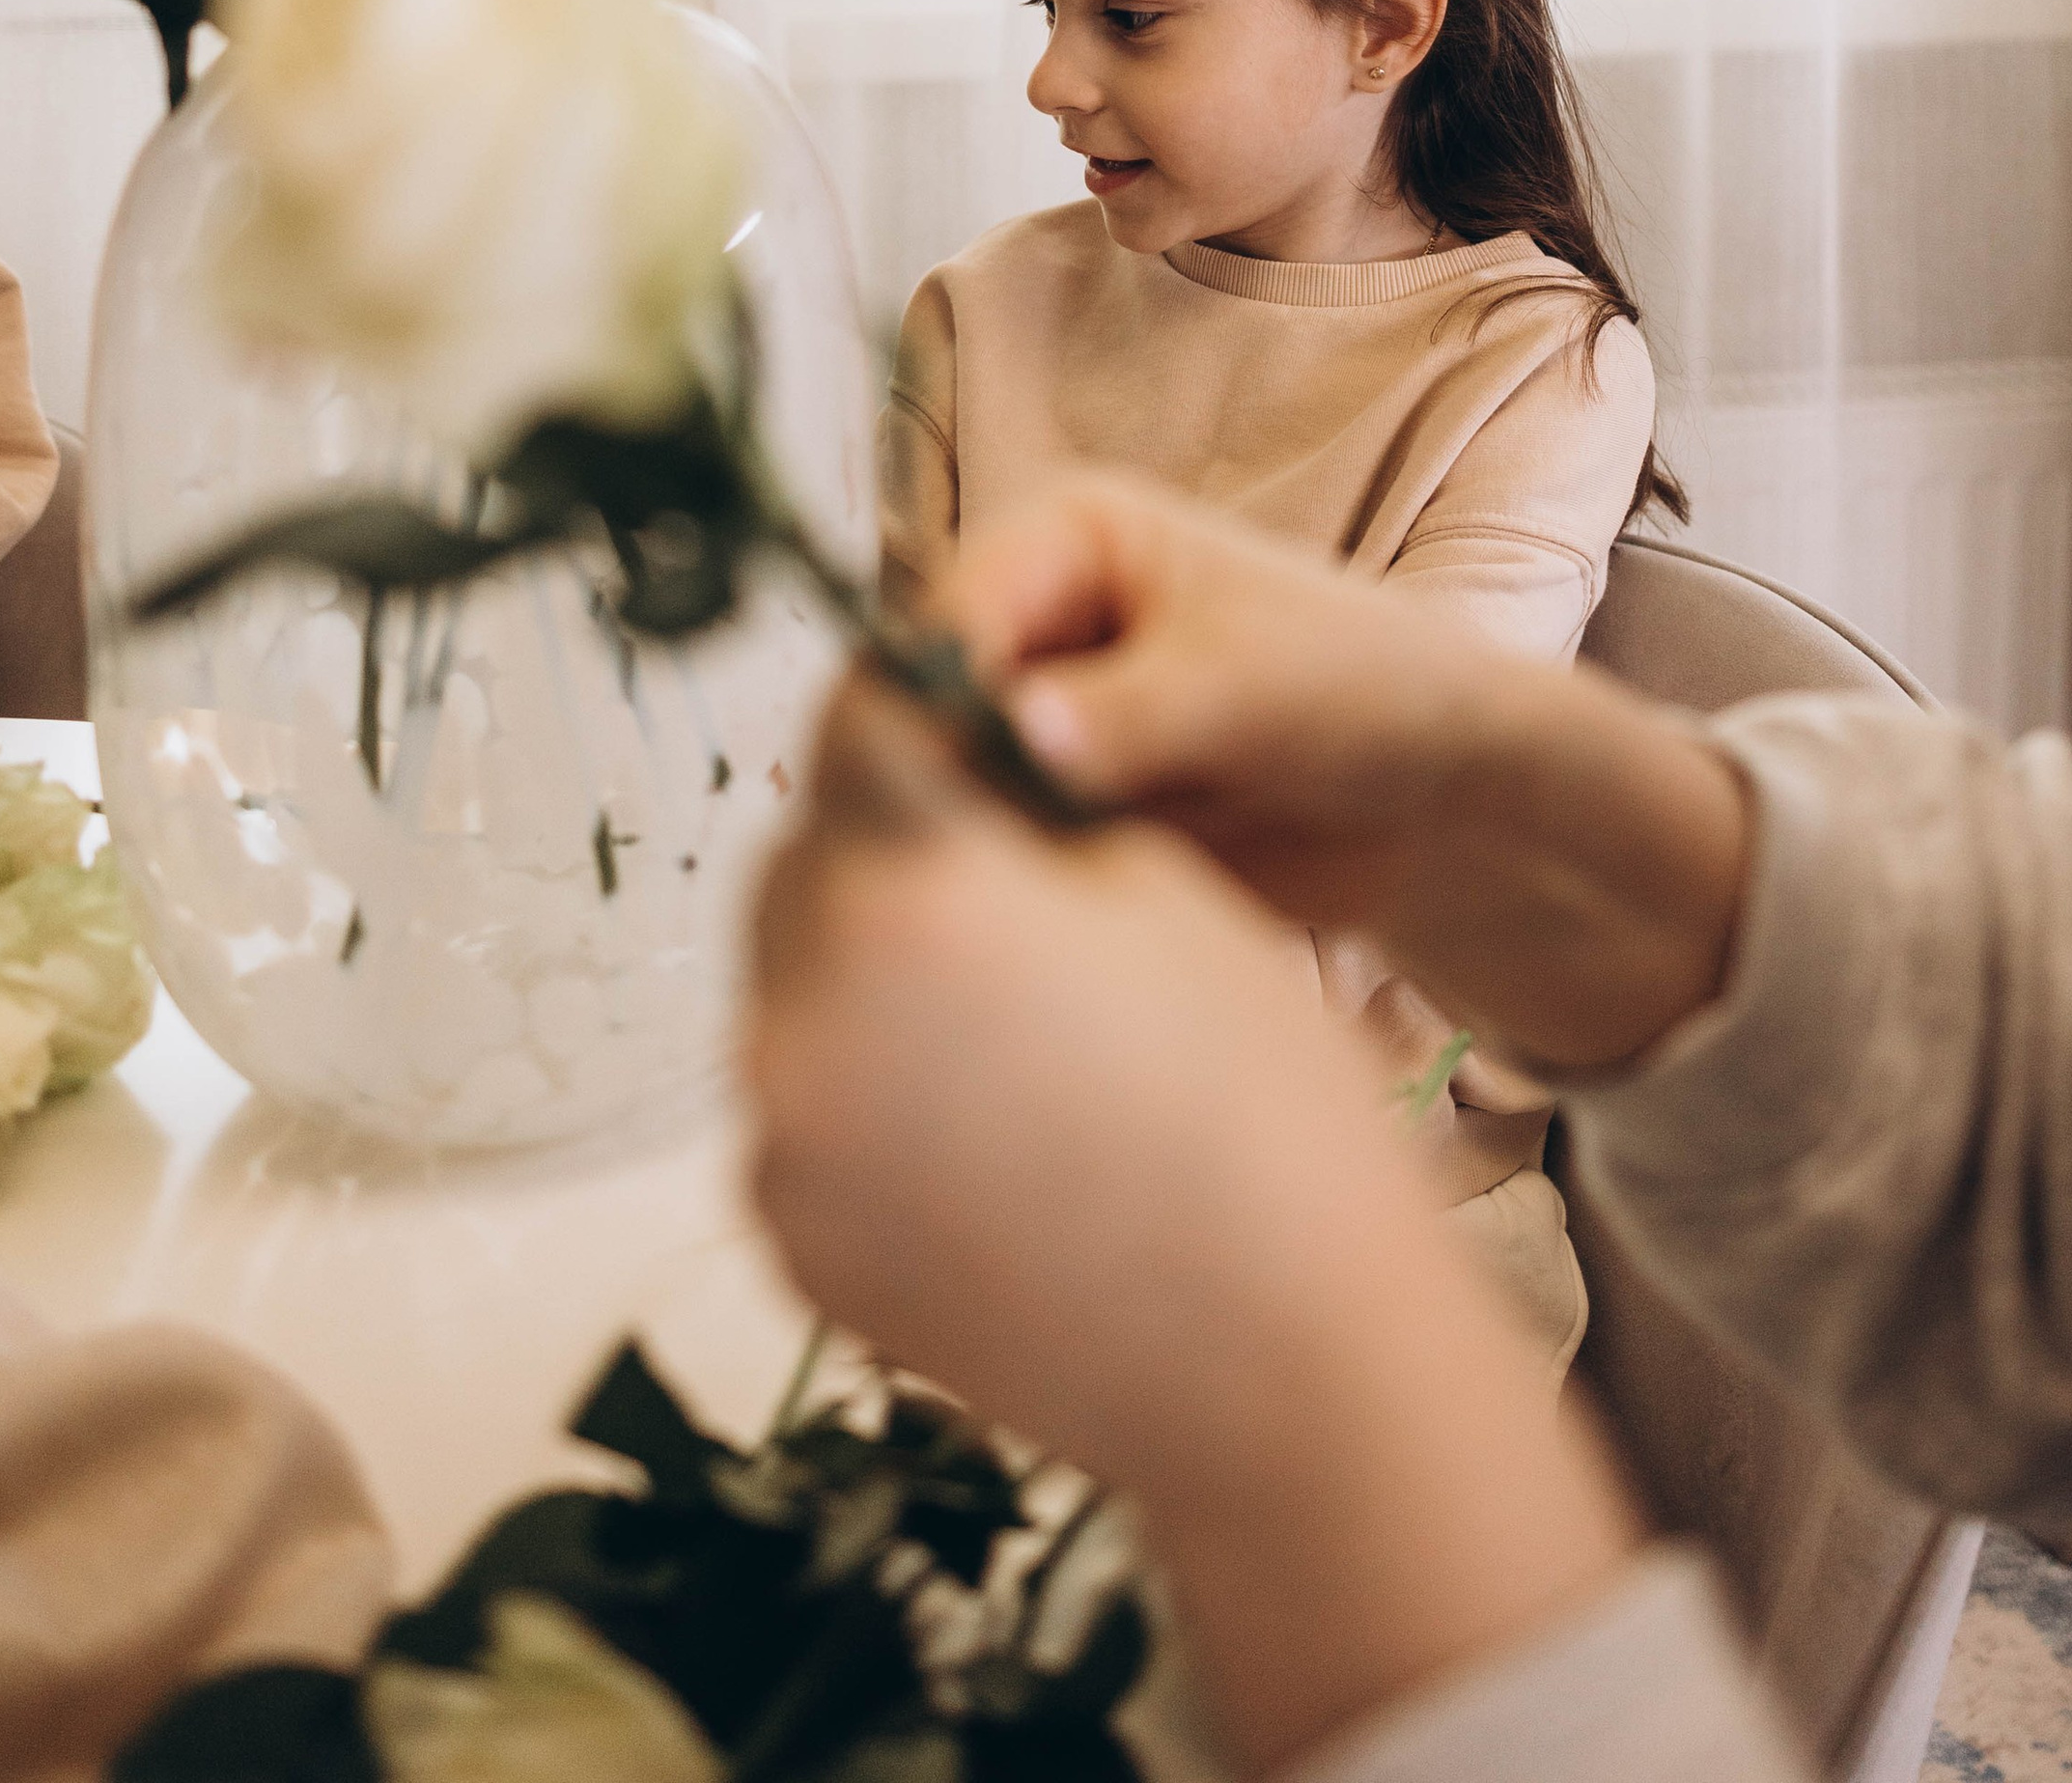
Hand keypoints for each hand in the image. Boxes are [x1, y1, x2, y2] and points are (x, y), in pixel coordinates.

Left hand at [747, 670, 1641, 1773]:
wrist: (1285, 1364)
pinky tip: (982, 1140)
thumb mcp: (1157, 887)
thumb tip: (948, 770)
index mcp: (911, 887)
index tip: (940, 719)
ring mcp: (786, 1141)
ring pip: (798, 996)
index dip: (907, 705)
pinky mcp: (792, 1245)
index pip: (854, 720)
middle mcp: (809, 1007)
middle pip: (803, 863)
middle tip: (989, 894)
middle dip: (879, 855)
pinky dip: (868, 1109)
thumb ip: (1021, 812)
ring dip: (869, 986)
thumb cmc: (1258, 1114)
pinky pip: (805, 1122)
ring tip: (1005, 1040)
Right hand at [944, 470, 1753, 1076]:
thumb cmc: (1358, 684)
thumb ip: (1127, 715)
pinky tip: (1078, 916)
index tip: (937, 794)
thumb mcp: (1243, 689)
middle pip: (929, 707)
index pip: (947, 610)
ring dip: (994, 849)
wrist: (1443, 787)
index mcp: (1065, 536)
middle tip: (989, 868)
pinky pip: (1007, 856)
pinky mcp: (1065, 806)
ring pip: (957, 795)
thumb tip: (1018, 733)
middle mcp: (1037, 623)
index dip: (929, 700)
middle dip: (951, 787)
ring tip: (1066, 891)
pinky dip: (1030, 891)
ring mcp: (1045, 720)